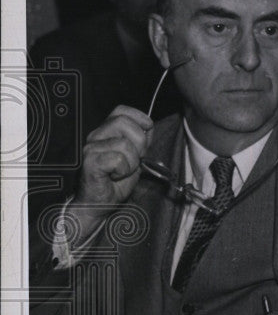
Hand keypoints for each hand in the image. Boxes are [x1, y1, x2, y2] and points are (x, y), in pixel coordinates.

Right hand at [68, 106, 153, 242]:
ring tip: (122, 171)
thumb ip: (140, 142)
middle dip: (140, 143)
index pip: (122, 111)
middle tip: (135, 160)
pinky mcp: (91, 162)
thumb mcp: (134, 158)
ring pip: (124, 144)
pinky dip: (123, 170)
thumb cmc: (114, 182)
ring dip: (132, 162)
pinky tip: (115, 176)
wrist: (98, 204)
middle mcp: (96, 136)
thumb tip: (149, 128)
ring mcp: (91, 148)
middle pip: (125, 123)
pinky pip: (118, 159)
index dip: (139, 119)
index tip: (145, 136)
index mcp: (106, 132)